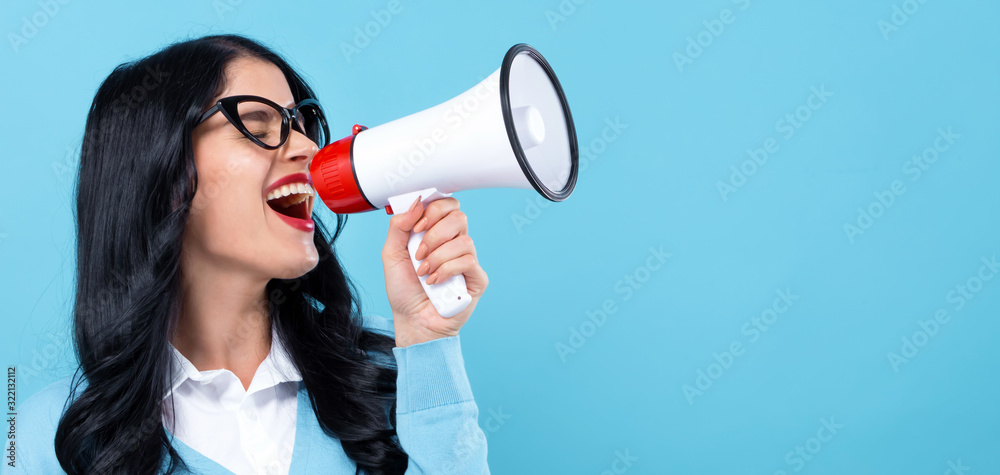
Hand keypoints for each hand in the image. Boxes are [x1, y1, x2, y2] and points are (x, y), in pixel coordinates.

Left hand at [381, 196, 488, 346]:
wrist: (411, 320)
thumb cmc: (404, 290)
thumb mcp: (391, 254)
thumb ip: (399, 226)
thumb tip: (416, 203)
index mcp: (437, 233)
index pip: (446, 205)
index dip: (433, 209)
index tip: (416, 226)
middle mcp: (455, 243)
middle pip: (458, 216)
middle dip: (434, 232)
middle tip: (419, 252)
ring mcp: (468, 260)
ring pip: (463, 240)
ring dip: (437, 256)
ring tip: (424, 272)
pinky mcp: (477, 278)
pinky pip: (468, 261)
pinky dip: (446, 270)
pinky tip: (434, 281)